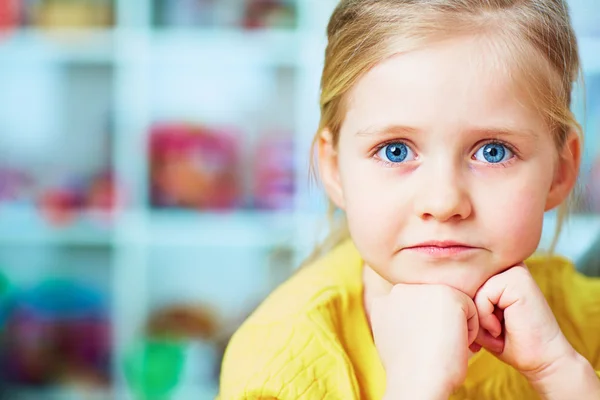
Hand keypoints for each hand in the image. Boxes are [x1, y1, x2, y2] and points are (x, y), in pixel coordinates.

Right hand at [370, 284, 477, 398]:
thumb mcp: (394, 340)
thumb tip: (418, 320)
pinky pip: (470, 309)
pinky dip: (470, 330)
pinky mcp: (447, 293)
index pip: (415, 309)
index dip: (424, 330)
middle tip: (436, 348)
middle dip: (439, 323)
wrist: (416, 381)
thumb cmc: (409, 370)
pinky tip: (455, 344)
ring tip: (444, 346)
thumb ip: (400, 321)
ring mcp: (423, 289)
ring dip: (454, 325)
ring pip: (451, 304)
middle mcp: (400, 289)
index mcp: (384, 301)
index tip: (422, 348)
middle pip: (432, 303)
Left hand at [473, 264, 599, 397]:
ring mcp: (513, 270)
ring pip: (473, 290)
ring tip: (497, 329)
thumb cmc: (507, 341)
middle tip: (492, 331)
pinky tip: (500, 328)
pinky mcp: (517, 279)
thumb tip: (441, 289)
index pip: (463, 280)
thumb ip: (464, 299)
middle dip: (471, 312)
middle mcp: (505, 266)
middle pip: (466, 284)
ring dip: (479, 317)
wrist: (541, 360)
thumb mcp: (478, 316)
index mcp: (497, 271)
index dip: (465, 307)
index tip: (485, 327)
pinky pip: (482, 296)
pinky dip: (486, 318)